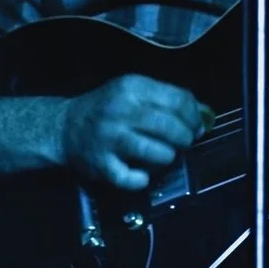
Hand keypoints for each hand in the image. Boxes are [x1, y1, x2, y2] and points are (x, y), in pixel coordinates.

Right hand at [60, 75, 212, 192]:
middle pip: (171, 127)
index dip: (194, 116)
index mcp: (132, 88)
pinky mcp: (102, 164)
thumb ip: (167, 100)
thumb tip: (204, 114)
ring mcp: (111, 139)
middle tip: (183, 143)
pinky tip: (141, 174)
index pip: (178, 100)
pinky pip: (132, 179)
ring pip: (158, 153)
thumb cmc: (106, 108)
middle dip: (185, 139)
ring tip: (164, 155)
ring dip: (168, 157)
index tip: (195, 126)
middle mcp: (121, 110)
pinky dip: (142, 180)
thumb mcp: (133, 93)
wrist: (64, 127)